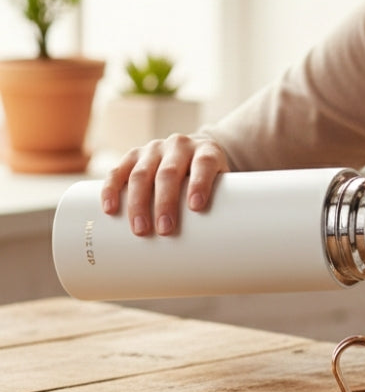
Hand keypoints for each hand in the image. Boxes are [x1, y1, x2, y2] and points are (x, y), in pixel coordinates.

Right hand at [100, 134, 229, 236]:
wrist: (193, 155)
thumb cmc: (209, 180)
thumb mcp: (222, 186)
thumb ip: (225, 206)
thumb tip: (226, 245)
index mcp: (205, 151)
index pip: (204, 163)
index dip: (200, 183)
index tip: (196, 207)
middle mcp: (179, 146)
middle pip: (169, 172)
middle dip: (165, 202)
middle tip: (165, 230)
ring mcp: (154, 149)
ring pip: (142, 173)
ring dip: (138, 203)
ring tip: (140, 230)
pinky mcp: (133, 155)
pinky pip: (118, 171)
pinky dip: (111, 189)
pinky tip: (110, 208)